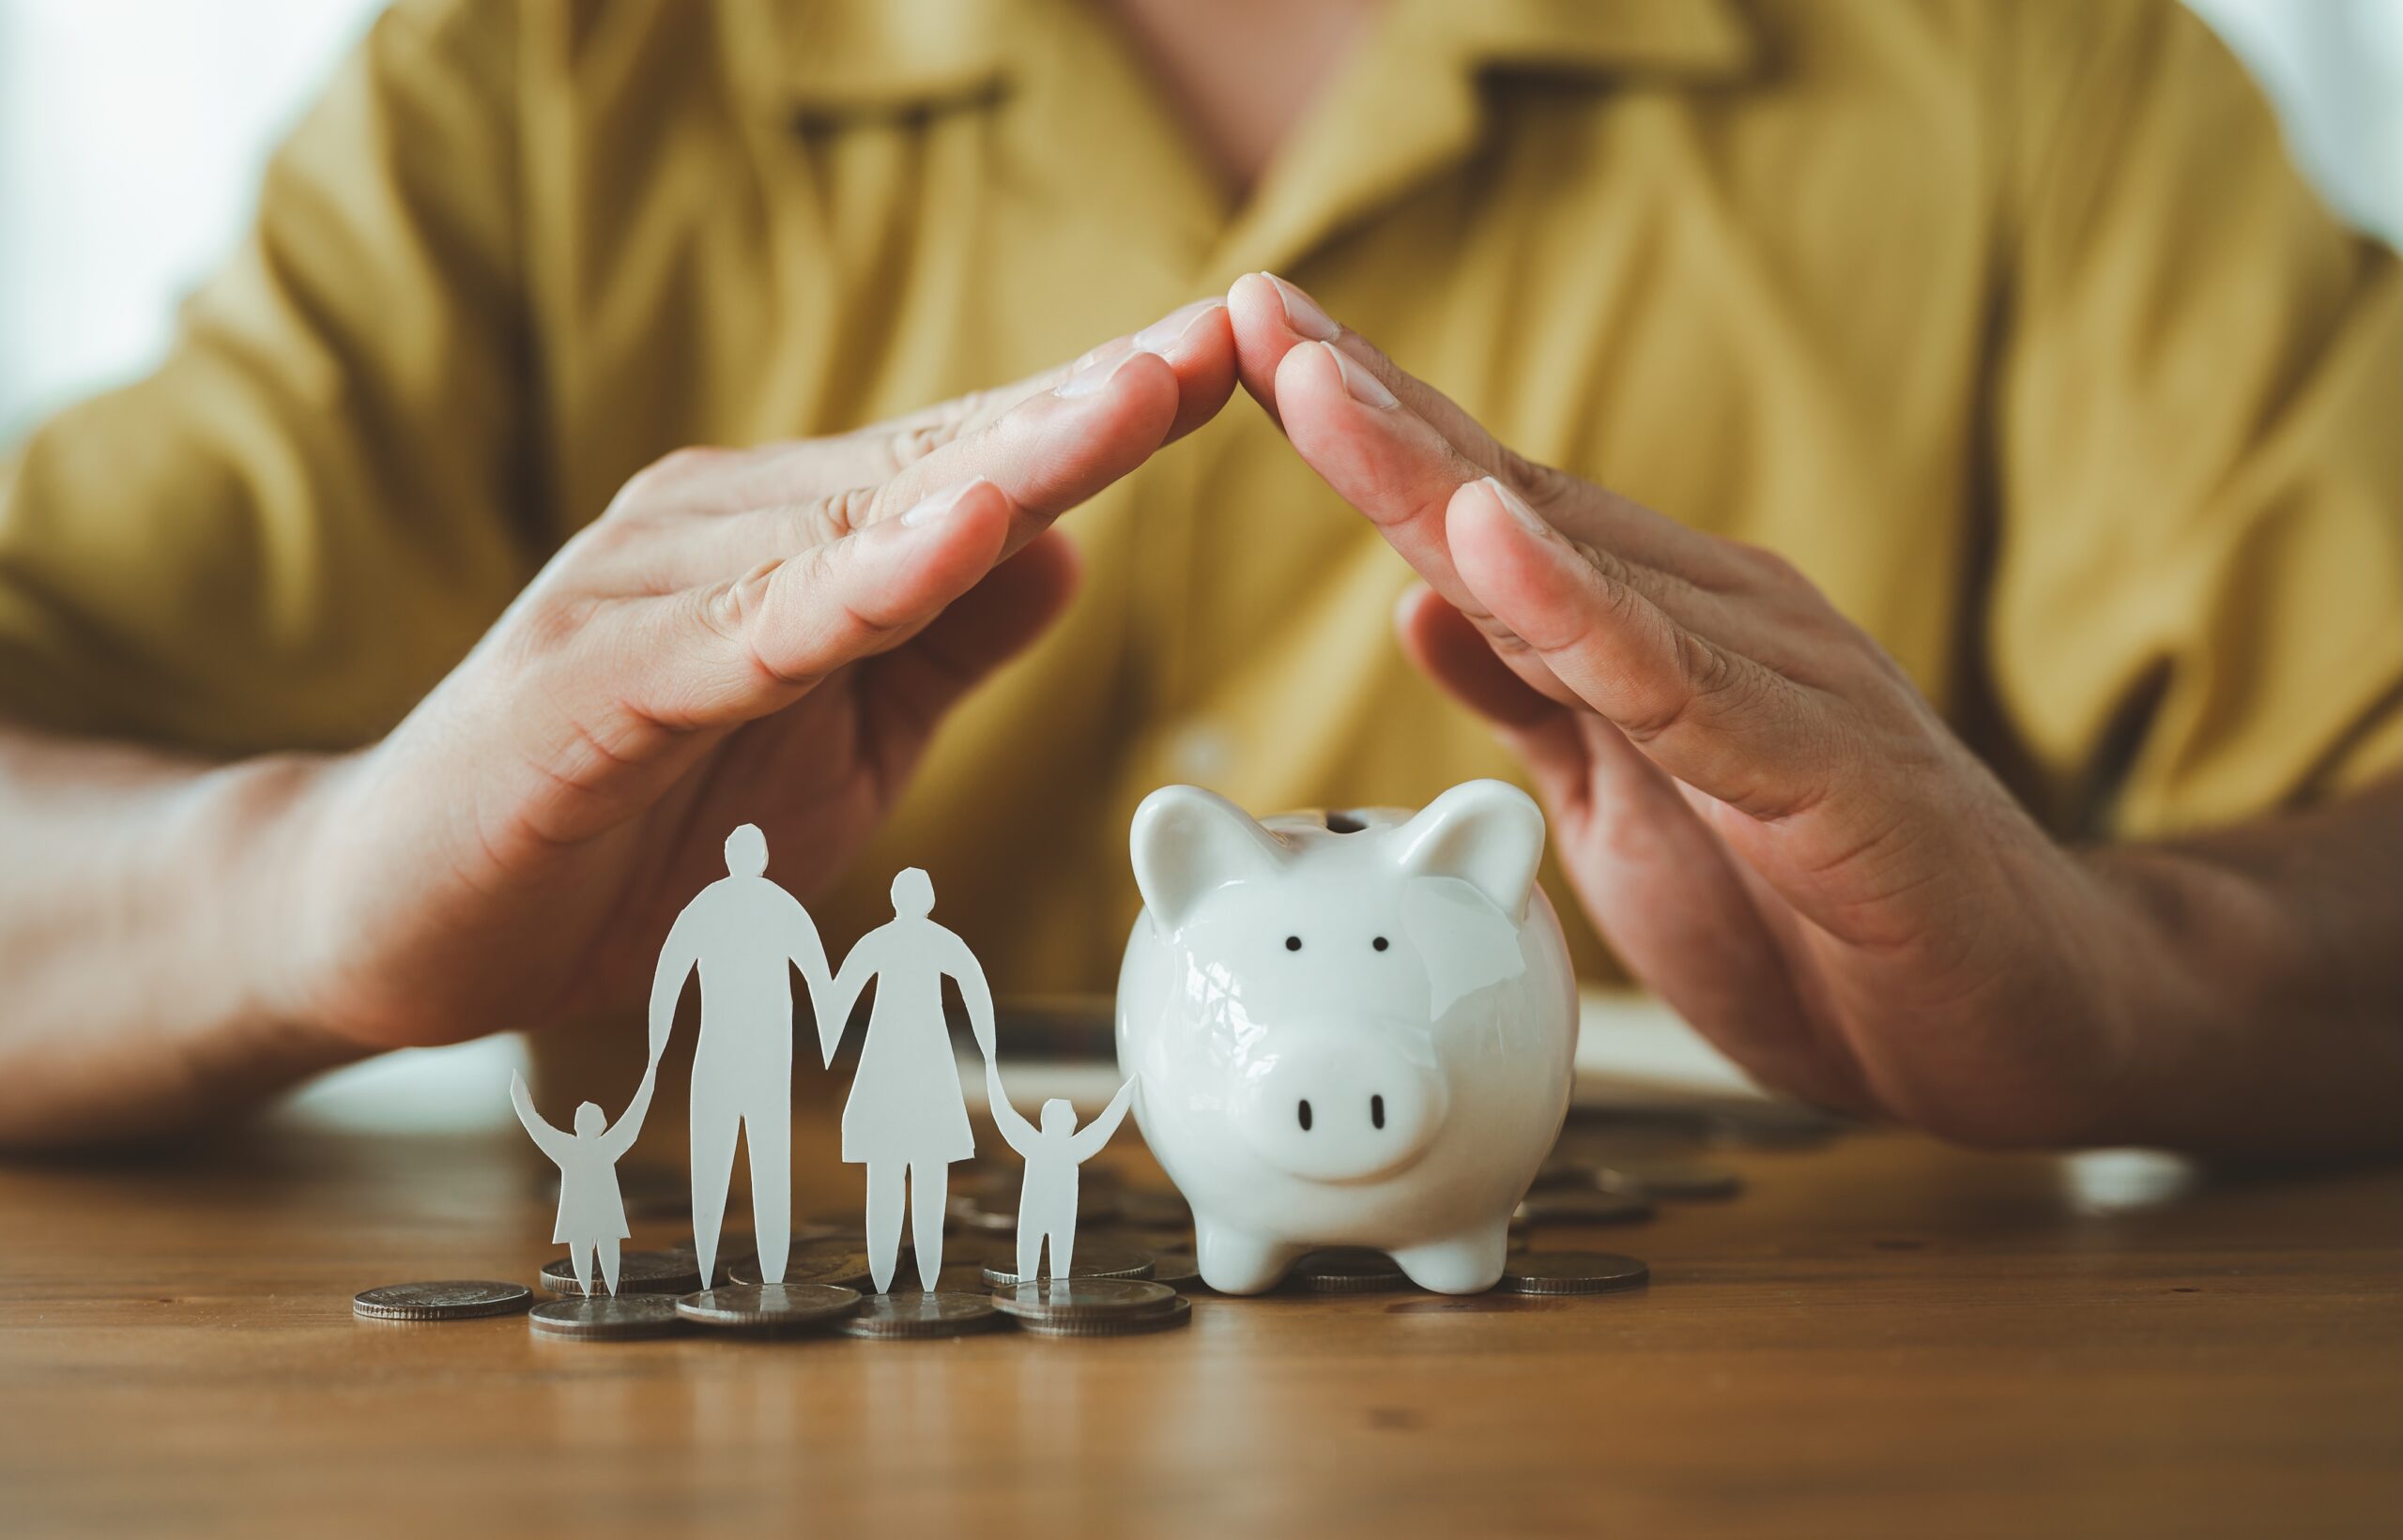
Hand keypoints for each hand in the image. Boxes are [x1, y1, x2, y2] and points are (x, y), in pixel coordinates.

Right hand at [276, 299, 1237, 1048]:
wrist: (398, 918)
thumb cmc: (629, 830)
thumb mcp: (834, 745)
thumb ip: (937, 649)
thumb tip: (1067, 557)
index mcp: (795, 545)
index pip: (975, 464)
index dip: (1105, 418)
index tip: (1238, 361)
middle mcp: (727, 533)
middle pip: (940, 461)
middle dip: (1092, 405)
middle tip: (1229, 338)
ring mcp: (656, 593)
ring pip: (862, 522)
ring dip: (1010, 461)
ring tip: (1138, 401)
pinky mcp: (598, 680)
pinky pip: (756, 629)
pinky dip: (863, 583)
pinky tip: (963, 534)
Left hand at [1226, 273, 2143, 1144]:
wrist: (2030, 1020)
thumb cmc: (1827, 922)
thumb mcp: (1627, 809)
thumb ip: (1535, 703)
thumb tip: (1418, 601)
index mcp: (1657, 629)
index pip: (1485, 514)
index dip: (1366, 435)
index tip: (1252, 348)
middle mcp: (1711, 620)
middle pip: (1508, 504)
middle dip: (1369, 408)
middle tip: (1252, 309)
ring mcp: (1772, 679)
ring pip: (1570, 566)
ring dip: (1433, 472)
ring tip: (1320, 385)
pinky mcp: (1823, 767)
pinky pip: (1677, 685)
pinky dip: (1577, 613)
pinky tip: (1489, 542)